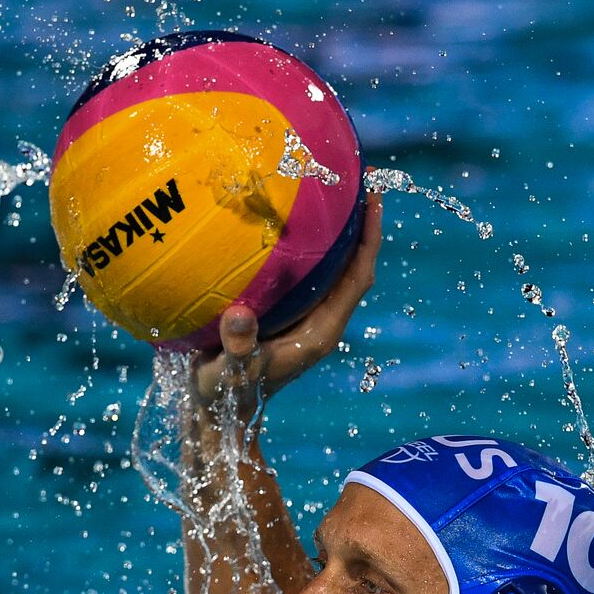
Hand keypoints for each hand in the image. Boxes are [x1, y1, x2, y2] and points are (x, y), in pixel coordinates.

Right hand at [191, 185, 384, 417]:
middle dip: (358, 224)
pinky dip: (304, 245)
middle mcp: (320, 322)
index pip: (358, 278)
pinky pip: (304, 273)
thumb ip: (238, 346)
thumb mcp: (229, 374)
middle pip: (352, 266)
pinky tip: (280, 219)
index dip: (369, 239)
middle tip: (355, 176)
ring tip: (325, 188)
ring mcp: (304, 319)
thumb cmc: (227, 398)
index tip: (373, 197)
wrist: (220, 417)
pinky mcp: (285, 317)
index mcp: (321, 333)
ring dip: (333, 231)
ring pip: (330, 268)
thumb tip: (240, 316)